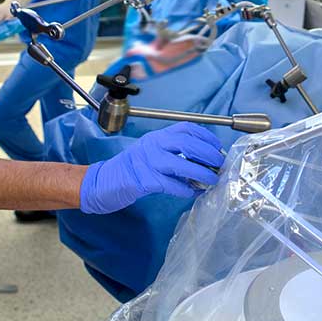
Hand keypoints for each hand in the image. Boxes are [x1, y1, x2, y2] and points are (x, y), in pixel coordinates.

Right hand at [80, 122, 225, 213]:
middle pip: (186, 143)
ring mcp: (147, 161)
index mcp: (157, 136)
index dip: (205, 136)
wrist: (102, 182)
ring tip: (212, 180)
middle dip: (207, 153)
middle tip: (219, 164)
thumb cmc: (130, 169)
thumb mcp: (152, 154)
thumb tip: (202, 161)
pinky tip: (192, 192)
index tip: (217, 146)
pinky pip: (169, 184)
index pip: (186, 128)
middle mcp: (153, 144)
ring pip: (180, 163)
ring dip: (200, 172)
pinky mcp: (143, 180)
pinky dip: (184, 189)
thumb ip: (173, 154)